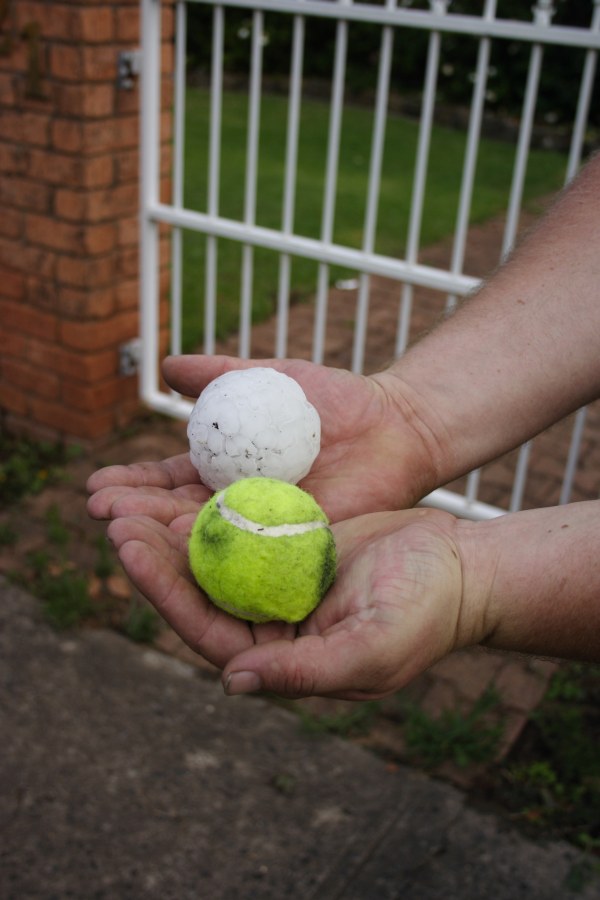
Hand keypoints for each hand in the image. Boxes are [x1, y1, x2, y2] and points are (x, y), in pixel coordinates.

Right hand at [87, 354, 437, 524]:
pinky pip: (253, 551)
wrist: (392, 424)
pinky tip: (183, 547)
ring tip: (122, 533)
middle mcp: (237, 504)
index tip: (94, 484)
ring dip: (162, 538)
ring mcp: (265, 527)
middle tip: (98, 513)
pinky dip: (219, 550)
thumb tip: (164, 364)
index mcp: (224, 470)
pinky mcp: (295, 544)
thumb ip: (219, 373)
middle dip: (134, 515)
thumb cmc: (333, 401)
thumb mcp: (267, 377)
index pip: (166, 482)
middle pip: (176, 515)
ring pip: (207, 539)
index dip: (132, 485)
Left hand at [105, 505, 468, 699]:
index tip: (129, 547)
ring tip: (130, 491)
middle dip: (153, 553)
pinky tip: (181, 477)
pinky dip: (212, 504)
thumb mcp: (371, 648)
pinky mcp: (291, 548)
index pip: (205, 629)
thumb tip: (229, 682)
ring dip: (171, 526)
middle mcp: (270, 626)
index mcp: (279, 659)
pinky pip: (241, 525)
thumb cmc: (427, 611)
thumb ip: (304, 673)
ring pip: (212, 556)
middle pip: (197, 590)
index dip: (162, 591)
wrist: (464, 567)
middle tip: (113, 509)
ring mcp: (279, 584)